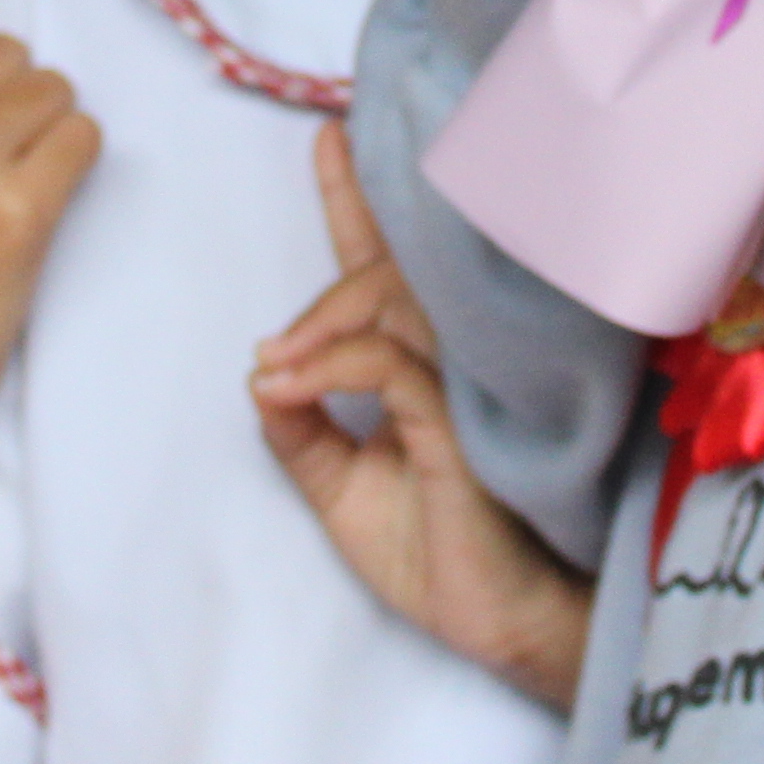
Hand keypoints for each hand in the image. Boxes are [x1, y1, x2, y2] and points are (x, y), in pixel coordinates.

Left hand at [253, 126, 592, 707]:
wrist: (502, 626)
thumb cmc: (441, 558)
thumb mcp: (341, 493)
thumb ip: (302, 433)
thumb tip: (261, 375)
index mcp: (428, 367)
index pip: (388, 270)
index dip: (358, 202)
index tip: (331, 136)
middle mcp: (457, 358)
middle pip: (388, 273)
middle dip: (322, 294)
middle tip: (279, 348)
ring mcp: (471, 382)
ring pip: (389, 304)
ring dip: (319, 328)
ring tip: (279, 369)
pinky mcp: (469, 420)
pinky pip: (391, 365)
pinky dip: (332, 366)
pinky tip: (292, 385)